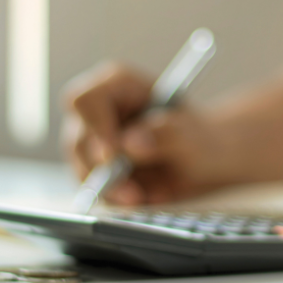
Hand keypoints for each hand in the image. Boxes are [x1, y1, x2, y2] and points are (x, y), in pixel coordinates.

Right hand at [60, 62, 228, 204]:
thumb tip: (131, 143)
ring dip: (110, 188)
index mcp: (117, 85)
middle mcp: (98, 110)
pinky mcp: (95, 168)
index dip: (95, 127)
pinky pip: (92, 188)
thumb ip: (164, 133)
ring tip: (142, 195)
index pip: (86, 100)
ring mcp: (92, 140)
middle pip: (78, 138)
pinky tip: (141, 196)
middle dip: (103, 169)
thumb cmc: (197, 135)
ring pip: (82, 168)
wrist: (204, 159)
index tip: (114, 155)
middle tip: (132, 190)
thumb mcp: (191, 133)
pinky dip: (115, 198)